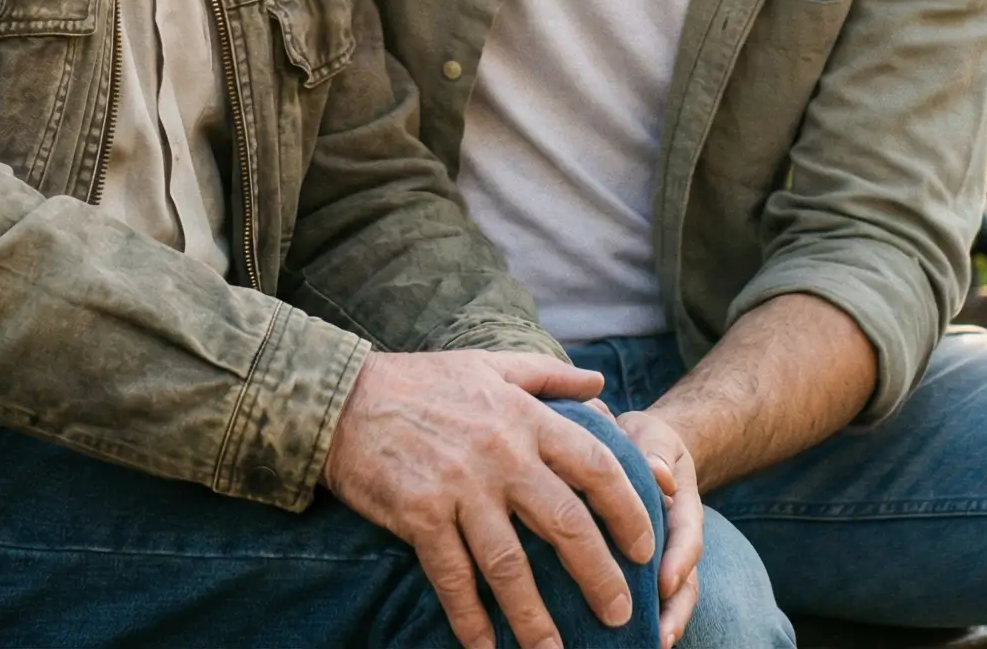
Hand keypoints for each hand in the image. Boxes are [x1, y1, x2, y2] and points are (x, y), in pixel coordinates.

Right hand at [322, 351, 653, 648]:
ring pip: (510, 564)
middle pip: (565, 523)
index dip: (628, 510)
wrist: (340, 399)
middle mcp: (499, 455)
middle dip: (600, 575)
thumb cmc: (420, 382)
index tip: (646, 547)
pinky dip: (470, 617)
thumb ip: (548, 377)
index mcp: (524, 418)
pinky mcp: (419, 515)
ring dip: (536, 615)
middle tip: (621, 613)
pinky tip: (485, 647)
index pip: (595, 466)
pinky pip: (453, 577)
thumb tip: (600, 384)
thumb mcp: (490, 365)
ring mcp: (458, 488)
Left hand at [615, 408, 703, 648]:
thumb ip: (653, 447)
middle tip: (662, 637)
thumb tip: (658, 473)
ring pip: (672, 596)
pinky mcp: (640, 569)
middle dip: (676, 609)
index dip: (680, 559)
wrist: (643, 450)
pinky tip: (620, 641)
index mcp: (682, 504)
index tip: (667, 582)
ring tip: (652, 647)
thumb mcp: (651, 434)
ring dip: (663, 623)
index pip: (687, 533)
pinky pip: (646, 597)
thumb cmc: (644, 442)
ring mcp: (663, 557)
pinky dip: (642, 620)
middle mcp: (677, 538)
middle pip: (686, 578)